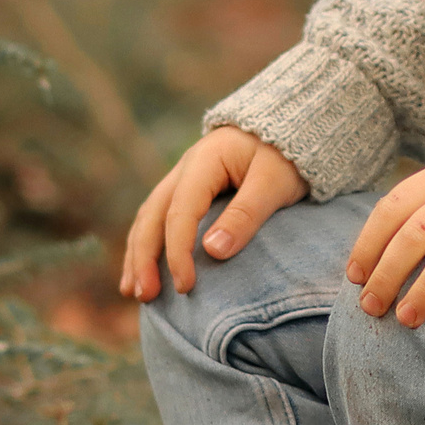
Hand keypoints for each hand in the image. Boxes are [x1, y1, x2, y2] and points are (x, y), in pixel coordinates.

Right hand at [122, 127, 306, 300]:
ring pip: (149, 218)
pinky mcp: (189, 189)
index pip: (180, 213)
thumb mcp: (274, 182)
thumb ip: (247, 213)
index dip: (178, 252)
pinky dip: (147, 243)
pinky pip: (158, 218)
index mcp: (204, 162)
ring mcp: (183, 178)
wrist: (291, 127)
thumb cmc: (287, 155)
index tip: (185, 287)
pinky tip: (142, 268)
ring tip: (133, 291)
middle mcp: (184, 169)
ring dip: (138, 254)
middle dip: (144, 258)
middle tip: (145, 296)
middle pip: (153, 216)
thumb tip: (213, 251)